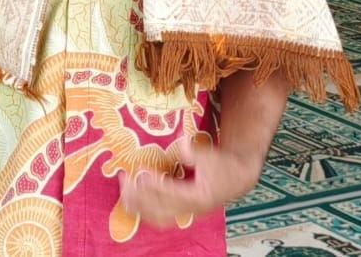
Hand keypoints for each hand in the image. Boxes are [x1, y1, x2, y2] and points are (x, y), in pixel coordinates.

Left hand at [118, 135, 257, 227]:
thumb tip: (180, 142)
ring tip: (123, 193)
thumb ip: (193, 151)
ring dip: (139, 207)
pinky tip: (134, 201)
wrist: (237, 179)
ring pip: (158, 218)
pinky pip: (161, 218)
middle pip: (160, 210)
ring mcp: (187, 213)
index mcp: (199, 195)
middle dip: (139, 198)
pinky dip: (145, 211)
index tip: (140, 172)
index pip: (172, 193)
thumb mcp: (210, 155)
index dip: (154, 184)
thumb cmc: (222, 165)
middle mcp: (191, 209)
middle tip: (124, 180)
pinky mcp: (183, 212)